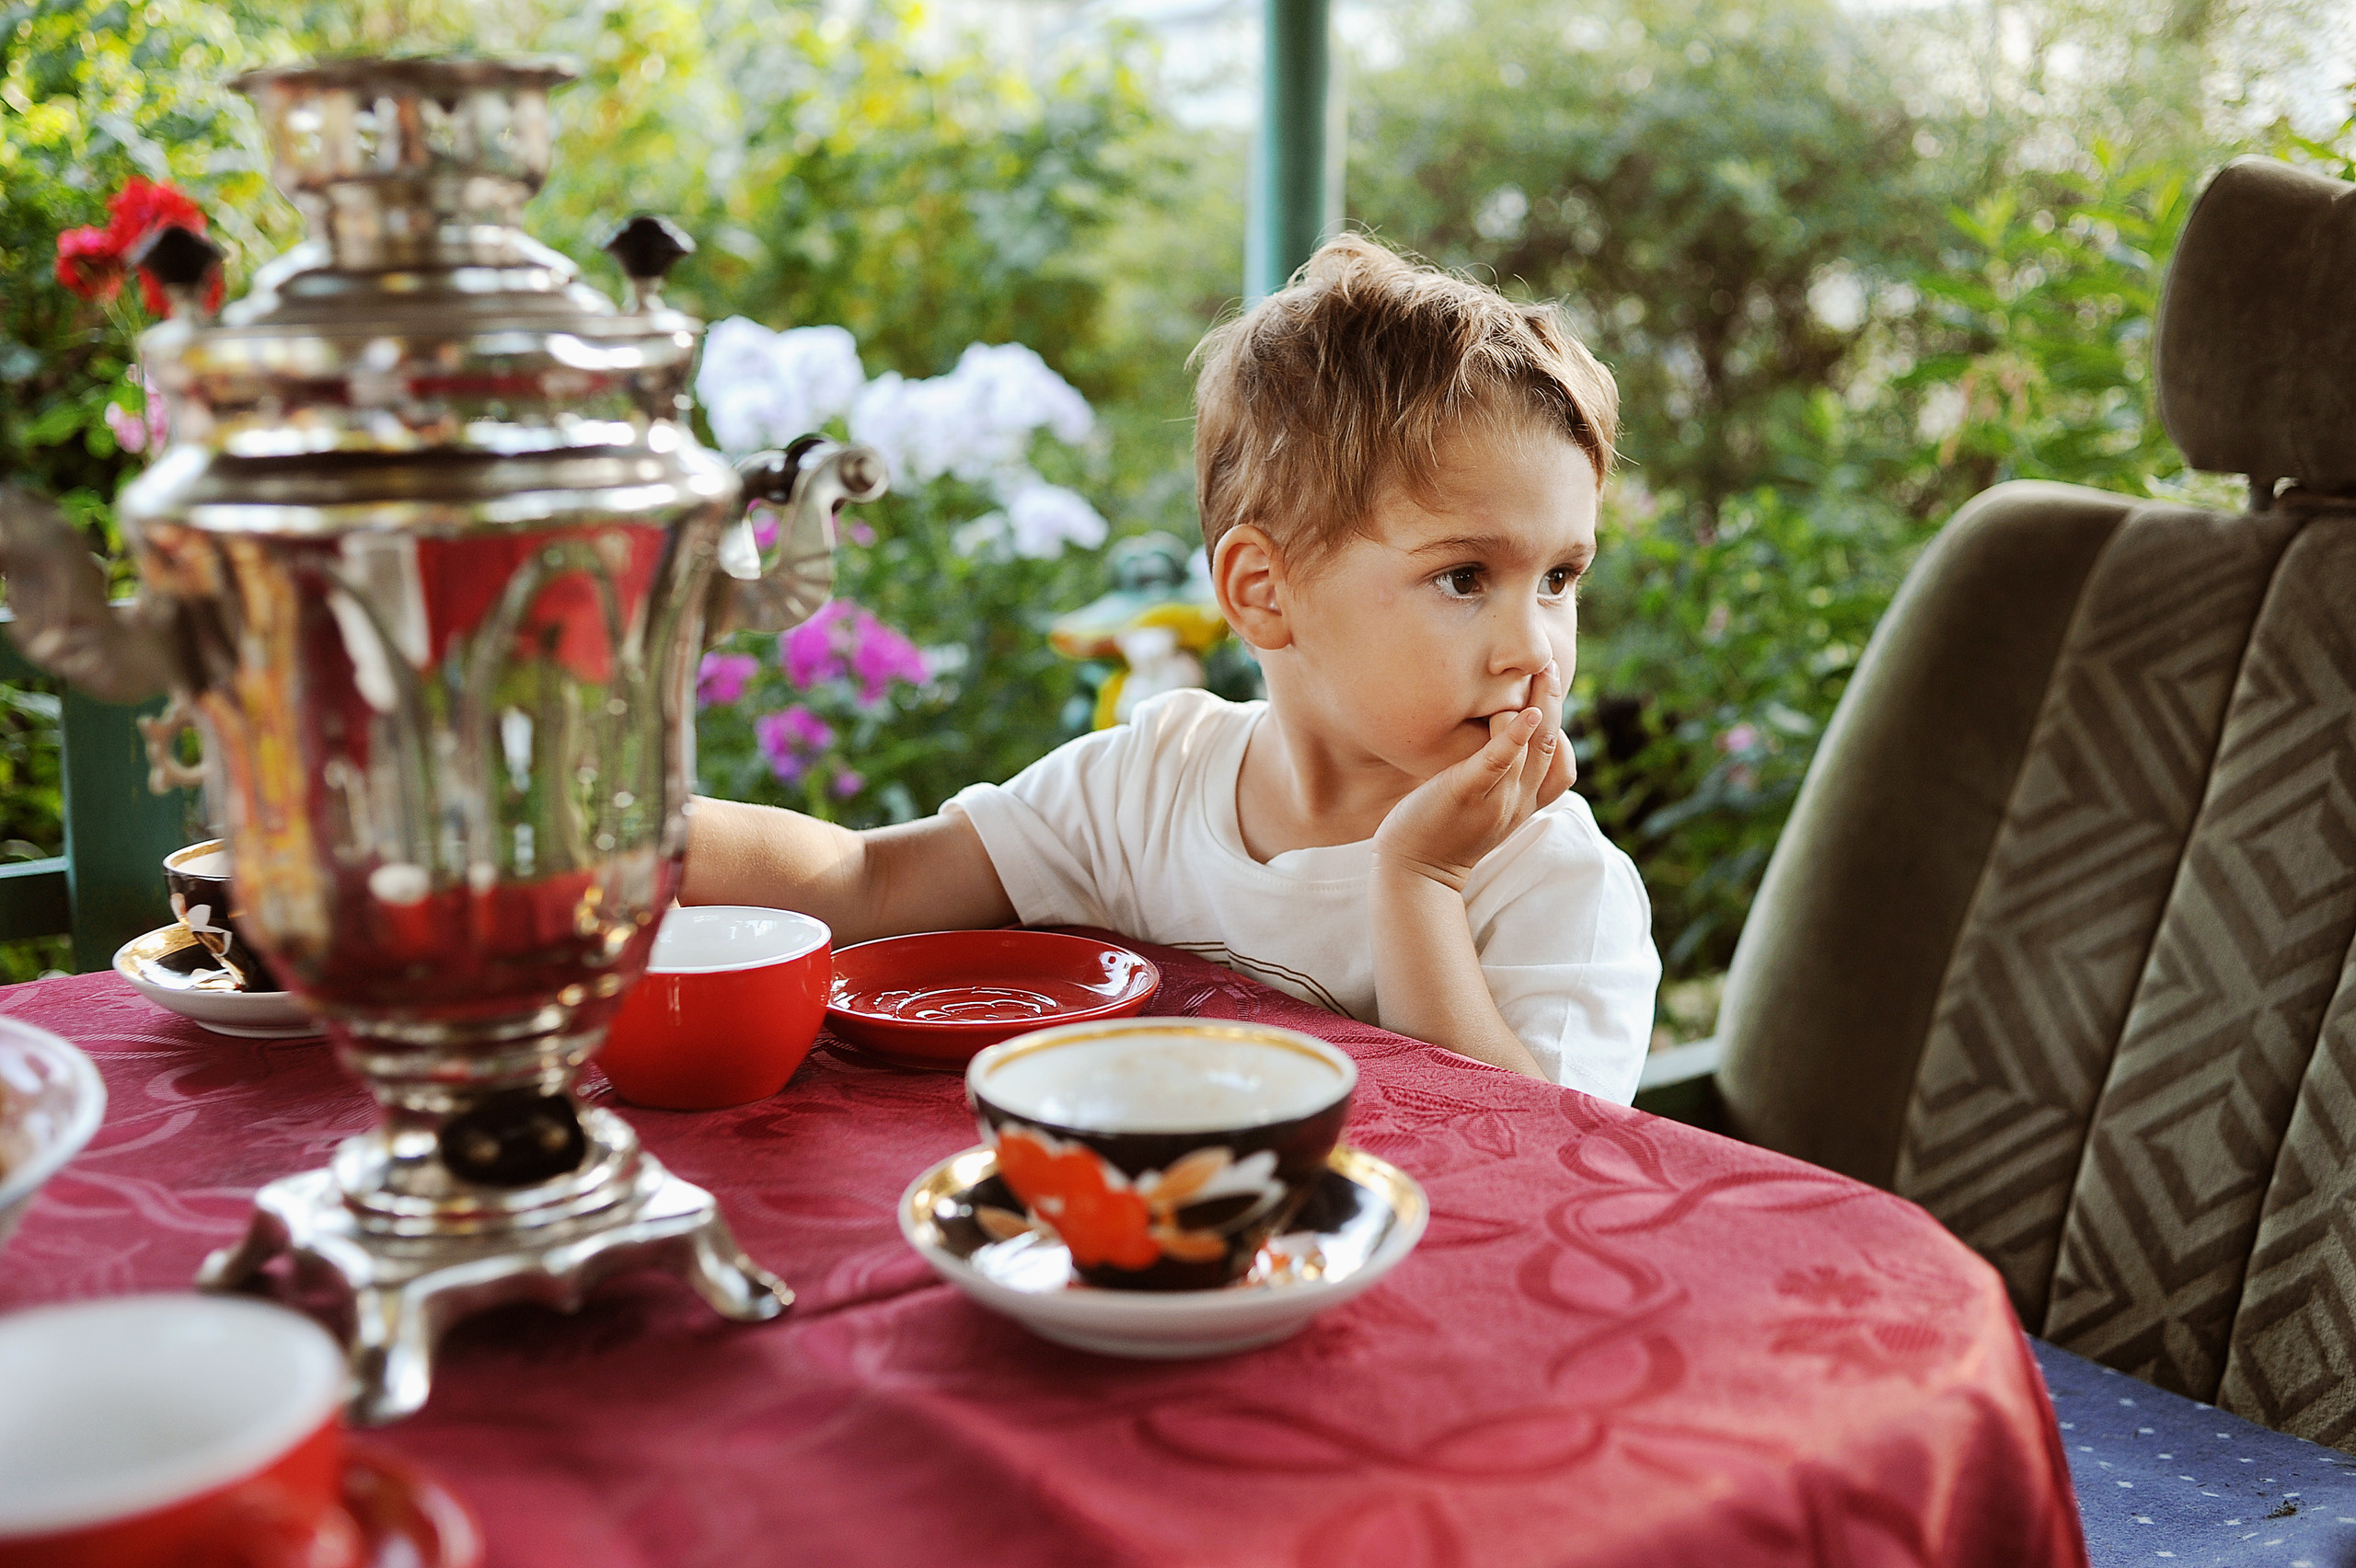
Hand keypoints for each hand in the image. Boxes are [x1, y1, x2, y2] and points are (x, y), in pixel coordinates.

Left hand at [1373, 662, 1573, 890]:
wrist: (1413, 873)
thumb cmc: (1440, 832)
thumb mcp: (1479, 806)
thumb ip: (1492, 778)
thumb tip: (1491, 742)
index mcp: (1523, 806)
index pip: (1561, 767)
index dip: (1560, 730)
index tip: (1550, 694)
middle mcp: (1519, 802)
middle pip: (1551, 746)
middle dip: (1555, 702)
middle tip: (1551, 664)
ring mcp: (1497, 799)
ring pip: (1533, 747)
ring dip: (1541, 704)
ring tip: (1541, 669)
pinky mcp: (1468, 792)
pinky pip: (1499, 761)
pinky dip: (1513, 736)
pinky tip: (1522, 712)